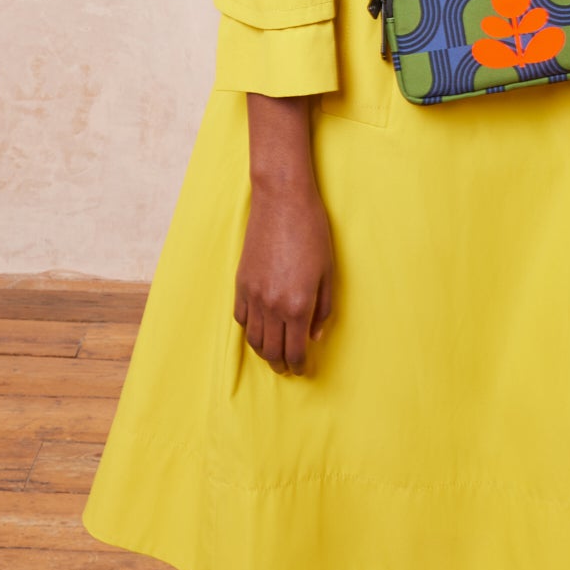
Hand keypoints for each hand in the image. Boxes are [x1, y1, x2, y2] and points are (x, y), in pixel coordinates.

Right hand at [235, 93, 334, 375]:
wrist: (282, 201)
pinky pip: (241, 317)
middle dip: (281, 364)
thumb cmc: (313, 231)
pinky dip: (250, 329)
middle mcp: (272, 305)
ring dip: (264, 352)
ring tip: (274, 354)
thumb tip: (316, 336)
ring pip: (253, 339)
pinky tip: (259, 328)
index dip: (299, 365)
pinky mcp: (241, 282)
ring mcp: (253, 294)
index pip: (295, 351)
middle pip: (272, 351)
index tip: (303, 369)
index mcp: (298, 305)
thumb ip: (324, 308)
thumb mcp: (329, 271)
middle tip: (289, 368)